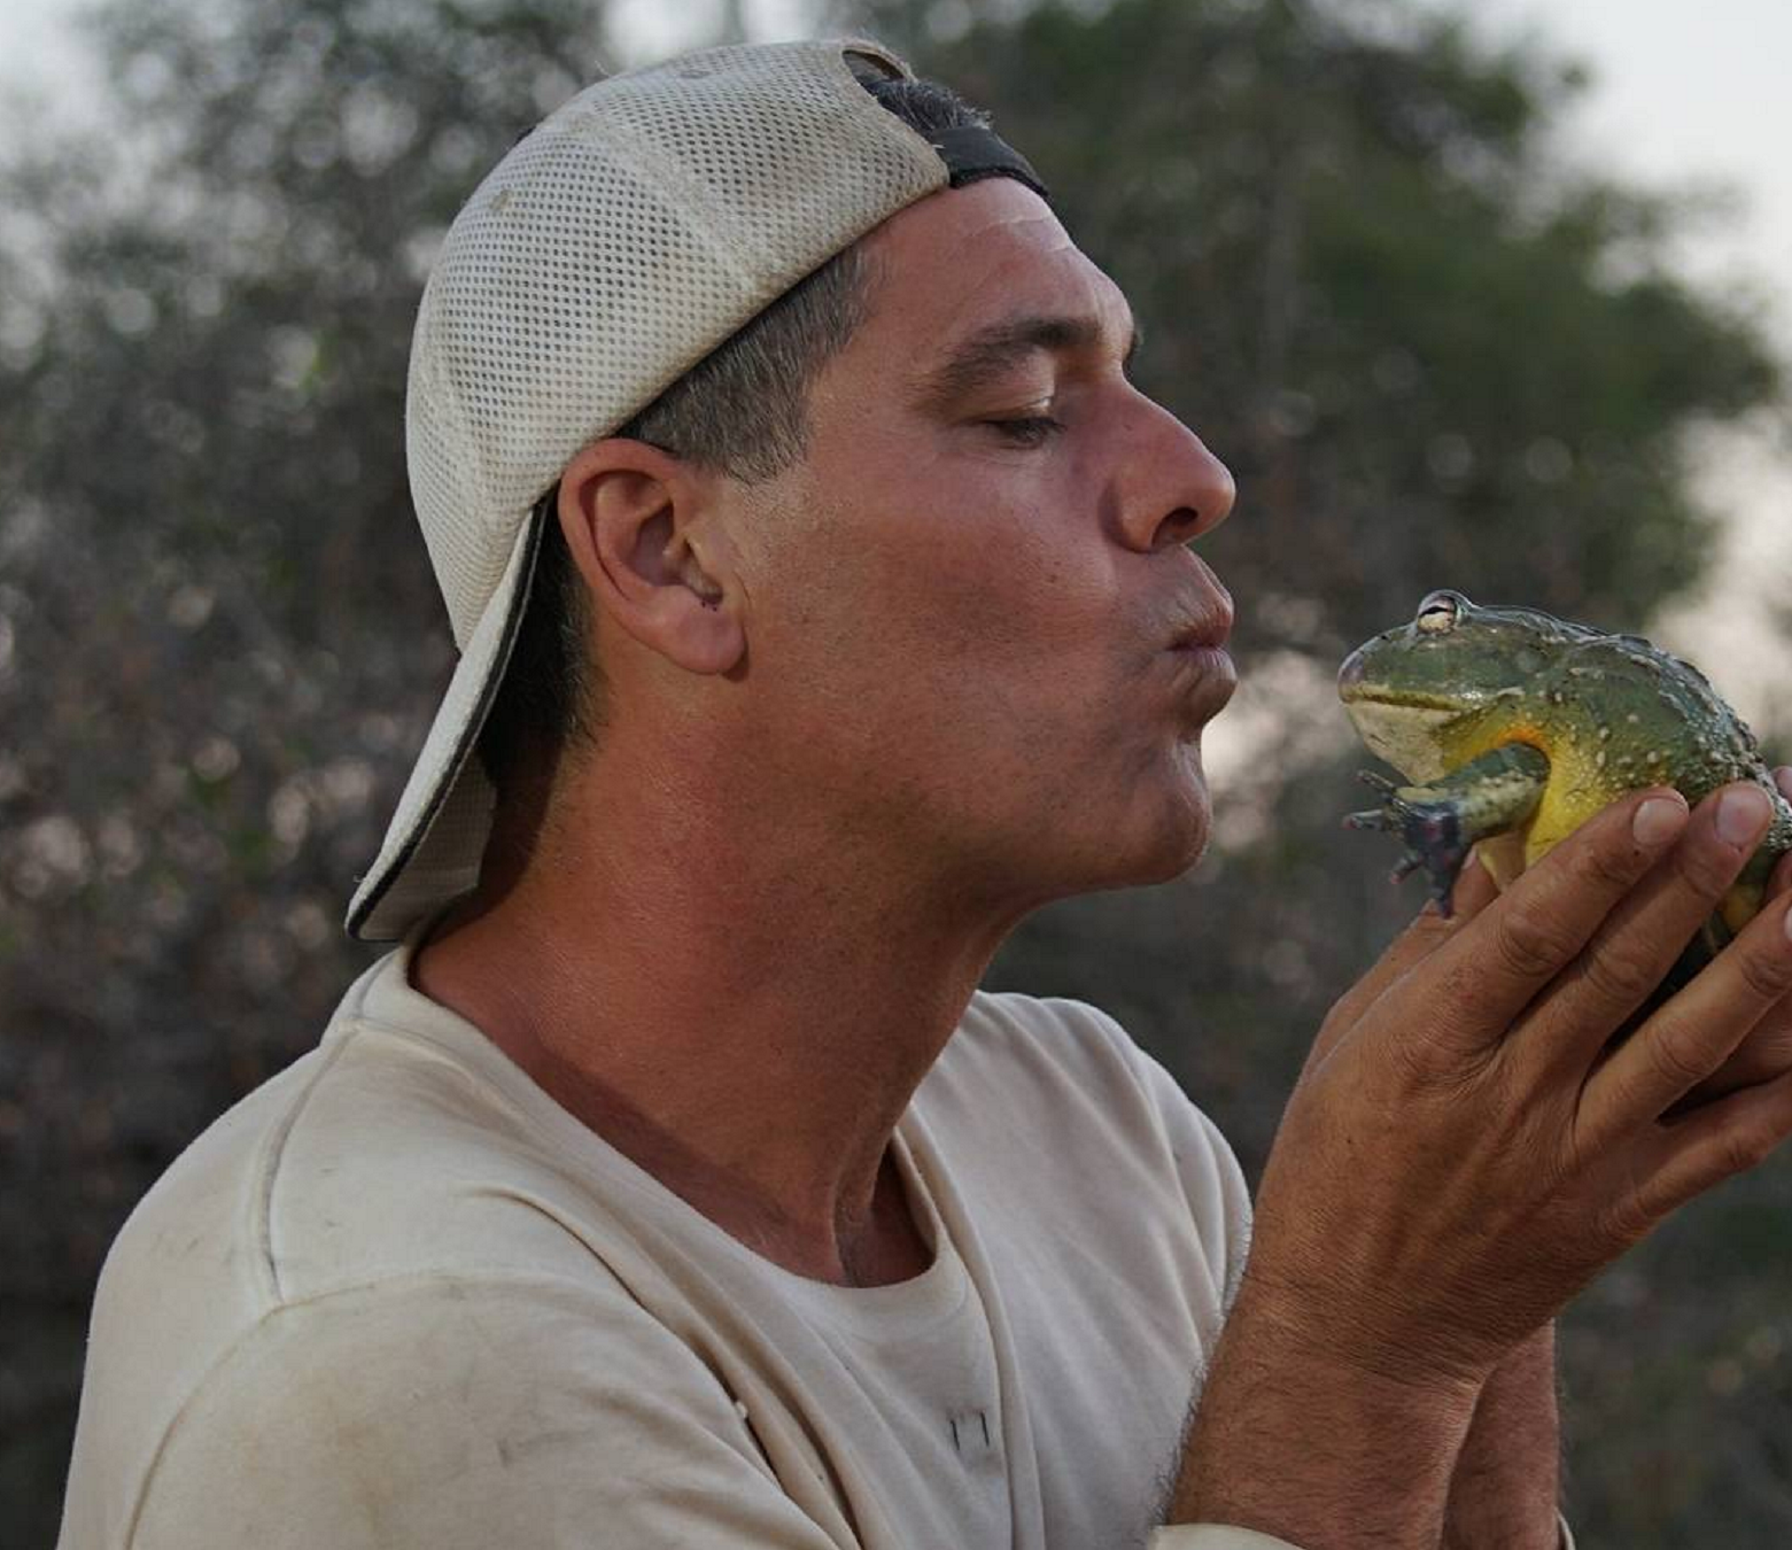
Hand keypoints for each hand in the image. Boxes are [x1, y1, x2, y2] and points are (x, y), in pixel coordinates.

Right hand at [1243, 778, 1791, 1389]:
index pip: (1530, 938)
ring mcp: (1577, 1158)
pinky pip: (1727, 1143)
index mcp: (1429, 1044)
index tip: (1657, 799)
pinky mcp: (1623, 1210)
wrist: (1364, 1322)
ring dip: (1759, 962)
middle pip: (1622, 972)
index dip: (1599, 865)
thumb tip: (1500, 856)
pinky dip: (1783, 1084)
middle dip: (1694, 879)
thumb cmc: (1336, 1161)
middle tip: (1754, 804)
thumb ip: (1434, 952)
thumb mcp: (1353, 1042)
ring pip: (1693, 1046)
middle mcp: (1511, 1097)